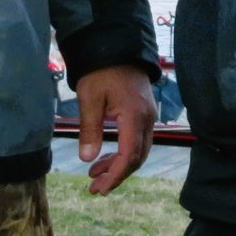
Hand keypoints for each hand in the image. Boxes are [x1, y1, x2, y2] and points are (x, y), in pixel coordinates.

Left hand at [74, 65, 157, 194]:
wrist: (117, 47)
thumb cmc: (101, 71)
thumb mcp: (90, 98)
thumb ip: (90, 129)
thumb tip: (86, 159)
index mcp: (135, 116)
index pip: (130, 155)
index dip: (116, 174)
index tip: (100, 188)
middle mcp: (147, 119)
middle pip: (137, 157)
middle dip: (117, 175)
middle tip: (94, 188)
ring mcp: (148, 116)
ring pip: (138, 150)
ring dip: (119, 165)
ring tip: (94, 175)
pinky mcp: (144, 113)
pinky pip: (137, 140)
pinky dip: (123, 152)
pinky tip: (105, 157)